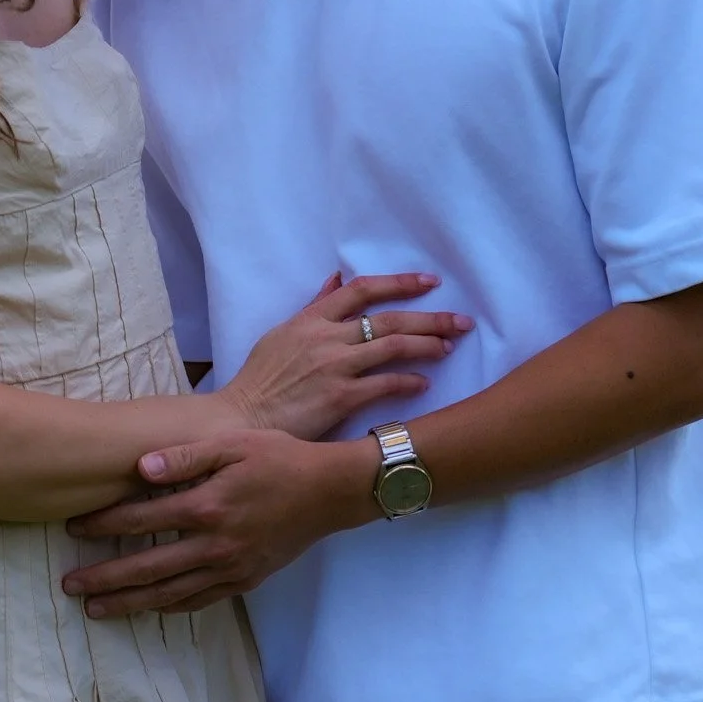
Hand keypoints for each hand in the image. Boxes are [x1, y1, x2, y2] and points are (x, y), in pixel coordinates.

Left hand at [63, 430, 364, 618]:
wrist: (327, 492)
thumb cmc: (279, 457)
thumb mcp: (234, 443)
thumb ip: (187, 455)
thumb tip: (141, 466)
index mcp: (207, 505)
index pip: (142, 519)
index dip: (104, 524)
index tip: (73, 527)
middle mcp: (213, 544)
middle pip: (147, 567)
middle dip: (104, 578)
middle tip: (69, 586)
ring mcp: (229, 568)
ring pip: (169, 594)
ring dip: (128, 603)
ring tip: (95, 609)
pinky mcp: (244, 581)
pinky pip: (199, 601)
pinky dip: (169, 607)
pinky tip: (149, 608)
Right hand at [221, 271, 469, 439]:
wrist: (242, 420)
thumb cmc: (260, 381)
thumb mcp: (281, 335)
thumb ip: (312, 309)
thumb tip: (335, 280)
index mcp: (311, 318)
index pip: (362, 290)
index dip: (399, 283)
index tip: (429, 282)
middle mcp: (326, 337)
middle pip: (388, 317)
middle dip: (429, 316)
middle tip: (460, 319)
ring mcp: (334, 366)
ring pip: (392, 346)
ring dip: (426, 344)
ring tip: (448, 346)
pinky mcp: (340, 398)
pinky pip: (384, 384)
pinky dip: (408, 381)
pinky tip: (424, 383)